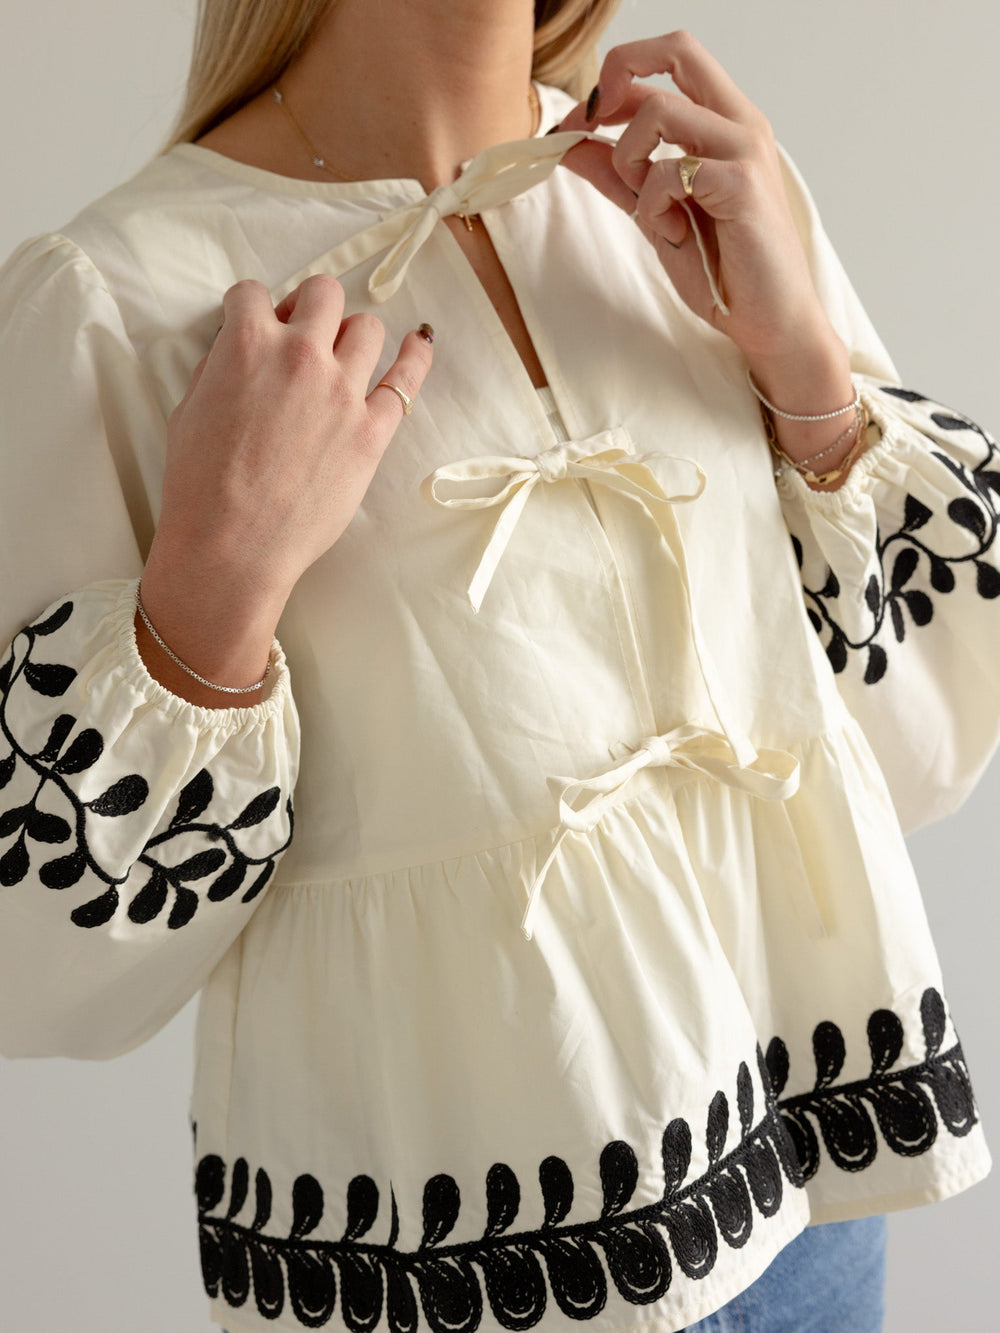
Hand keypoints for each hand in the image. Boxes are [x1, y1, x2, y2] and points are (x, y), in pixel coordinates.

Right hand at [137, 275, 432, 703]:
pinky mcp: (372, 431)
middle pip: (323, 294)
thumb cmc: (200, 485)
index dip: (250, 308)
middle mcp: (301, 356)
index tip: (253, 322)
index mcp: (248, 344)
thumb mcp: (189, 408)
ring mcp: (342, 392)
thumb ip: (220, 367)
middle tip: (299, 332)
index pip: (253, 293)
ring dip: (350, 334)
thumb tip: (238, 352)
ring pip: (366, 328)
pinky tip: (419, 343)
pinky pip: (406, 380)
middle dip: (308, 306)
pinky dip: (415, 356)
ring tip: (340, 356)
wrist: (232, 544)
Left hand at [550, 30, 837, 363]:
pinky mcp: (741, 184)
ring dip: (629, 159)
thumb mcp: (654, 213)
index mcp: (723, 123)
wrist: (766, 320)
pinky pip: (668, 171)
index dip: (610, 83)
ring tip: (647, 207)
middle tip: (587, 127)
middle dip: (616, 77)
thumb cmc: (721, 269)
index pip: (666, 64)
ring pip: (659, 110)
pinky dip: (651, 204)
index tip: (576, 125)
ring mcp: (744, 149)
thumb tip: (568, 141)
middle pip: (677, 49)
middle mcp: (739, 124)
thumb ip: (616, 175)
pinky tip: (671, 232)